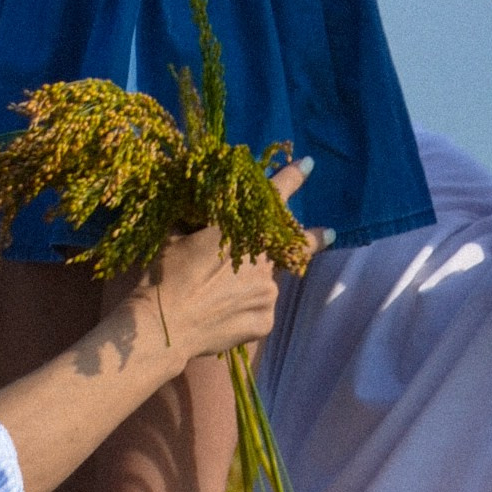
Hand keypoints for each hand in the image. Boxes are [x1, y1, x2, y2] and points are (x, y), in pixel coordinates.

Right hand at [124, 162, 313, 369]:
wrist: (163, 326)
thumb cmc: (164, 275)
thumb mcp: (175, 237)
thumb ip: (195, 223)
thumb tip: (196, 212)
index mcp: (243, 229)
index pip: (273, 194)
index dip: (291, 178)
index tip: (306, 165)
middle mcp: (264, 258)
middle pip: (294, 244)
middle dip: (315, 238)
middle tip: (328, 233)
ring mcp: (268, 291)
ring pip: (268, 281)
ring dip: (255, 281)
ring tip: (221, 294)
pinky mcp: (265, 320)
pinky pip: (260, 309)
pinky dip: (246, 308)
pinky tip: (222, 314)